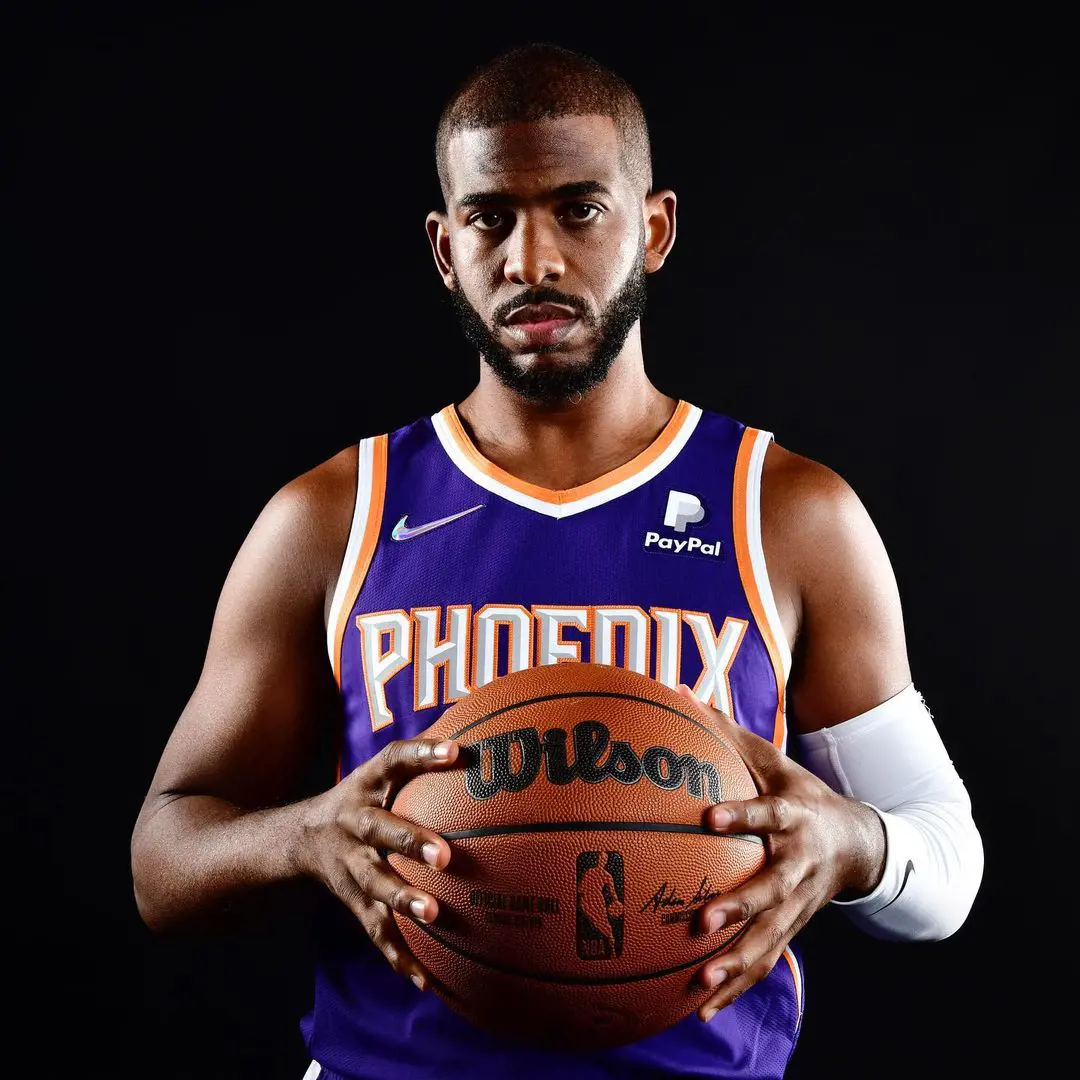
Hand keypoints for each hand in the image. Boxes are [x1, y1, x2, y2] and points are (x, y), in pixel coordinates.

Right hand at [296, 736, 459, 990]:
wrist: (299, 838)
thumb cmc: (364, 796)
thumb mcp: (383, 769)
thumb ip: (425, 754)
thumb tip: (480, 737)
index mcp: (368, 785)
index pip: (394, 760)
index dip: (423, 754)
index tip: (457, 752)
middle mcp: (355, 823)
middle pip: (380, 830)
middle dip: (410, 842)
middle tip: (445, 856)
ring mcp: (351, 865)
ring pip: (374, 885)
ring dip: (402, 901)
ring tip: (433, 916)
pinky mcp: (352, 901)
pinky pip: (375, 930)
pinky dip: (398, 955)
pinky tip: (425, 979)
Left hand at [675, 685, 885, 1021]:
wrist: (861, 844)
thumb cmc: (803, 796)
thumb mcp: (775, 761)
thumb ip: (727, 733)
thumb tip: (678, 692)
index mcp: (795, 818)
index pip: (768, 815)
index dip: (742, 815)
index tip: (709, 817)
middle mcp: (800, 865)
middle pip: (771, 890)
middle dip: (740, 907)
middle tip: (702, 919)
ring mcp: (800, 904)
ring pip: (770, 938)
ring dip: (736, 963)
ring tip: (700, 983)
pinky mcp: (794, 930)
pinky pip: (765, 961)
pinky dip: (737, 986)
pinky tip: (704, 1007)